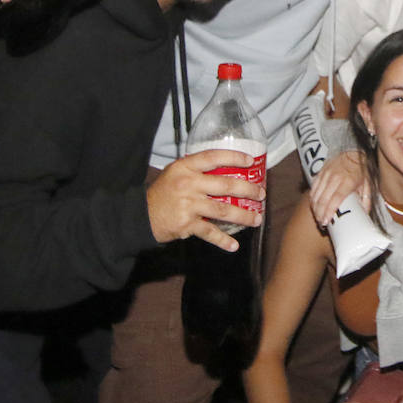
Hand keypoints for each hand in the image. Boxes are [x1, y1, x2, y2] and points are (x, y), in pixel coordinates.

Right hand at [146, 149, 264, 251]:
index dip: (234, 157)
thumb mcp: (175, 173)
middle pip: (226, 184)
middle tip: (261, 194)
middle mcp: (188, 184)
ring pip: (223, 209)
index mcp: (185, 167)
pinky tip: (234, 246)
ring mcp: (188, 204)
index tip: (251, 161)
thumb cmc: (162, 192)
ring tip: (257, 219)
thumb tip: (226, 167)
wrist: (141, 215)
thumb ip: (196, 170)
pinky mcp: (187, 224)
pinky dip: (223, 240)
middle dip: (248, 189)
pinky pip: (210, 232)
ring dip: (243, 216)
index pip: (214, 156)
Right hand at [309, 151, 368, 225]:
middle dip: (320, 213)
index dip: (329, 211)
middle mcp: (335, 177)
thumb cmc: (361, 170)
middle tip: (321, 223)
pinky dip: (312, 198)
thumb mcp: (368, 184)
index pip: (336, 199)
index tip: (326, 221)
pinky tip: (314, 206)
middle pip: (323, 199)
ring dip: (315, 208)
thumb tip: (364, 215)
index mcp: (348, 181)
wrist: (353, 152)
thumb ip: (366, 200)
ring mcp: (326, 174)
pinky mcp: (321, 172)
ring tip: (318, 217)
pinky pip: (313, 188)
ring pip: (316, 194)